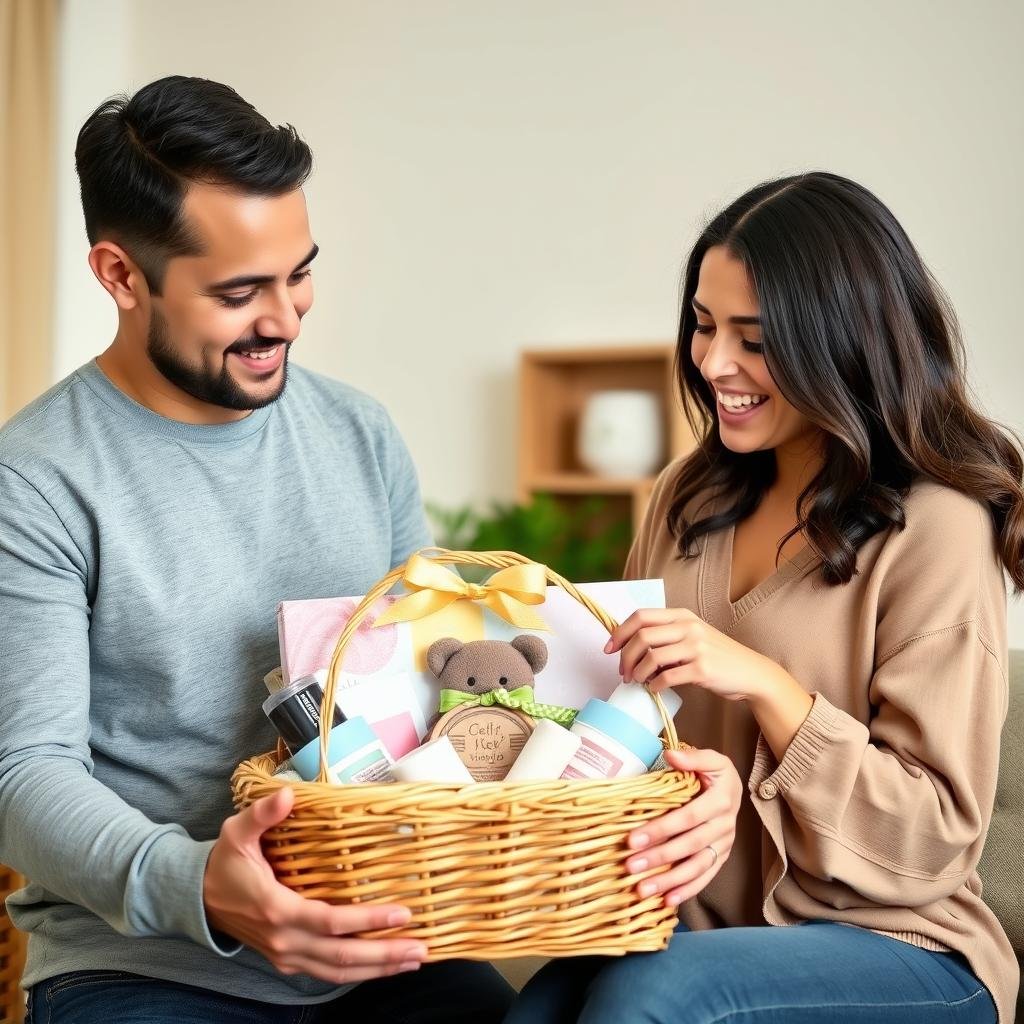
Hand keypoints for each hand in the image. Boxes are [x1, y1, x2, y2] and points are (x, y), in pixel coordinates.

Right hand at [204, 787, 427, 983]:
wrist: (196, 899)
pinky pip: (327, 973)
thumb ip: (262, 814)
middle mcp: (285, 940)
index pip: (332, 922)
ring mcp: (286, 955)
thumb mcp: (236, 832)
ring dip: (377, 969)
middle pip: (342, 956)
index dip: (368, 920)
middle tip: (422, 949)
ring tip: (412, 961)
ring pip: (338, 971)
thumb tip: (288, 795)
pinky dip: (357, 972)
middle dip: (384, 954)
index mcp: (277, 909)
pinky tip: (382, 965)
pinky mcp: (287, 960)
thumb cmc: (223, 863)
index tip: (402, 914)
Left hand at [605, 607, 782, 701]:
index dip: (620, 632)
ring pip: (652, 657)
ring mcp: (696, 647)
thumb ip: (667, 636)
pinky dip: (655, 685)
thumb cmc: (717, 656)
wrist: (751, 672)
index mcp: (682, 615)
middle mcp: (689, 627)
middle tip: (623, 672)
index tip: (609, 649)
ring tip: (637, 682)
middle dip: (625, 656)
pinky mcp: (702, 669)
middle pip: (641, 636)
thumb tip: (631, 648)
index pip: (641, 616)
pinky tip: (654, 689)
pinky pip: (667, 677)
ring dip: (638, 672)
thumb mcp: (693, 636)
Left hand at [625, 747, 740, 906]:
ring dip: (670, 881)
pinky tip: (666, 901)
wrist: (735, 789)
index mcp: (721, 799)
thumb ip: (692, 757)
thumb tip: (670, 755)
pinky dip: (687, 890)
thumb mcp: (711, 759)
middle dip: (659, 857)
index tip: (632, 839)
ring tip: (643, 890)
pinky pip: (705, 877)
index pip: (687, 817)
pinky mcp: (721, 857)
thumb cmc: (715, 773)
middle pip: (689, 845)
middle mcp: (725, 825)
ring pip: (697, 866)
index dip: (660, 829)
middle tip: (630, 866)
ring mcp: (724, 844)